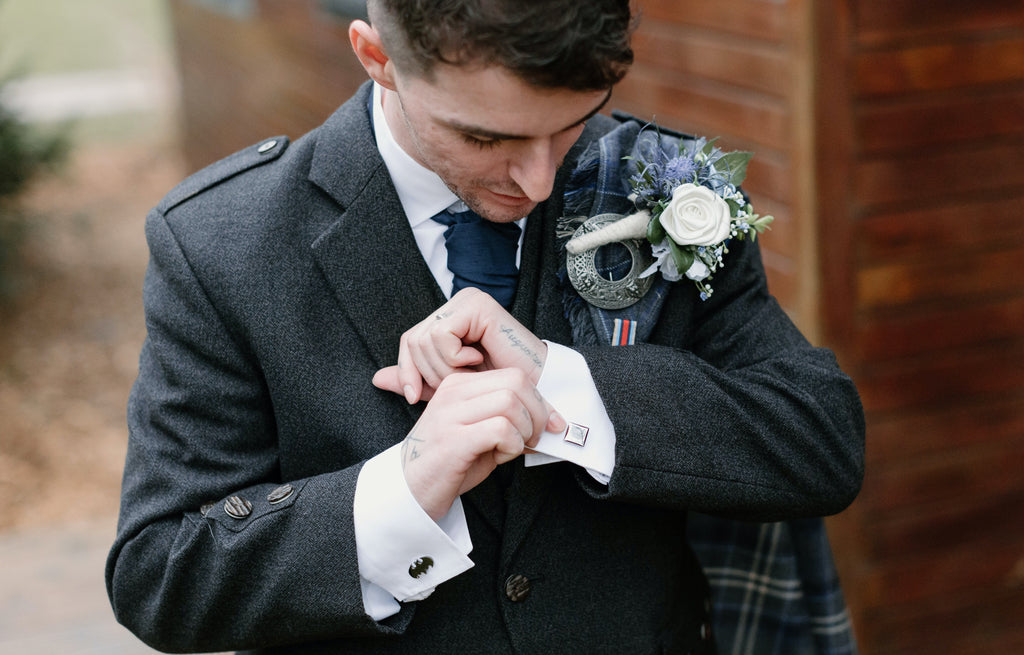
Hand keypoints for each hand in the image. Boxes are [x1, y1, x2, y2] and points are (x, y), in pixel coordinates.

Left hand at [373, 288, 548, 403]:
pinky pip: (441, 335)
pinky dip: (454, 357)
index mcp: (449, 318)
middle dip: (430, 373)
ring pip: (425, 339)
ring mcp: (467, 301)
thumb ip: (415, 379)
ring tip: (470, 373)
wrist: (532, 394)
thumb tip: (377, 378)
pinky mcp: (476, 305)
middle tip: (457, 383)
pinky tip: (476, 360)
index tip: (414, 399)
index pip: (409, 341)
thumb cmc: (497, 391)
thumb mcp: (446, 386)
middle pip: (413, 340)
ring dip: (445, 368)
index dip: (406, 371)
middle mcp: (457, 304)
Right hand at [397, 368, 564, 519]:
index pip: (513, 375)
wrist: (411, 491)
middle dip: (537, 412)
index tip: (548, 424)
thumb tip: (550, 418)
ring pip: (510, 403)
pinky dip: (512, 445)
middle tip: (534, 437)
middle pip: (515, 383)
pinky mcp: (453, 441)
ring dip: (523, 431)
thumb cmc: (450, 463)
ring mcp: (450, 415)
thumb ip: (507, 417)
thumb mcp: (479, 430)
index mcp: (458, 385)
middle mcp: (452, 393)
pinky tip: (499, 457)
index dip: (539, 400)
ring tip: (511, 448)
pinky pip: (501, 429)